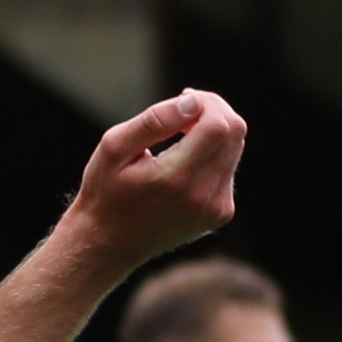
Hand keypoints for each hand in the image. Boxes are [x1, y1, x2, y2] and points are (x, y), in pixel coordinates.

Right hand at [64, 88, 248, 254]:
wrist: (109, 243)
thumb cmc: (106, 191)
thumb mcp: (114, 147)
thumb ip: (154, 120)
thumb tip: (192, 102)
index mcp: (174, 179)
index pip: (218, 126)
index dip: (207, 101)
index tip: (184, 98)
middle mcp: (202, 197)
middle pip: (234, 132)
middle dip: (213, 110)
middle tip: (184, 108)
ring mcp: (215, 209)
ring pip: (235, 147)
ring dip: (213, 131)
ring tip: (180, 134)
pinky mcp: (221, 214)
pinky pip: (229, 167)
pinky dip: (213, 154)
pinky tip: (184, 160)